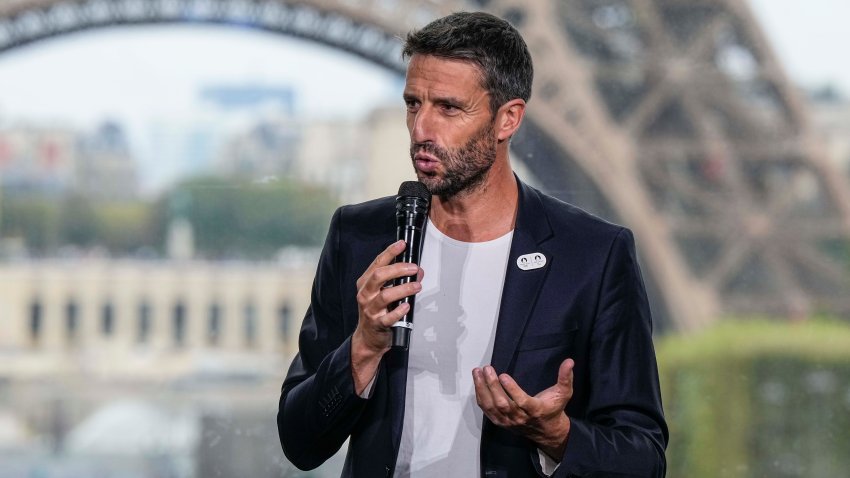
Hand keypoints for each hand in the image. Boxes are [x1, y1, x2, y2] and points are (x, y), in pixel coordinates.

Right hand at [351, 240, 421, 392]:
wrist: (368, 338)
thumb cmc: (378, 311)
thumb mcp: (385, 292)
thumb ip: (399, 280)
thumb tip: (418, 271)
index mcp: (365, 283)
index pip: (377, 263)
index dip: (390, 252)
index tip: (402, 245)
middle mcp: (365, 294)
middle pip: (379, 276)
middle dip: (398, 269)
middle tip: (414, 268)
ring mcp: (370, 309)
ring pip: (385, 295)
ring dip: (404, 289)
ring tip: (417, 286)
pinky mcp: (377, 324)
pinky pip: (388, 317)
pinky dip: (399, 311)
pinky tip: (408, 306)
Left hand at [472, 358, 573, 459]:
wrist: (547, 431)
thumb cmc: (554, 408)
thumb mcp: (563, 393)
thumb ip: (565, 378)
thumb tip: (569, 361)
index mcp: (535, 410)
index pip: (521, 402)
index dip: (511, 389)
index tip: (503, 375)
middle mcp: (519, 417)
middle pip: (502, 403)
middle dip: (492, 386)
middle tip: (487, 369)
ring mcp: (508, 421)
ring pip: (492, 407)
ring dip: (482, 389)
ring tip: (478, 372)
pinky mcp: (501, 422)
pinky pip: (487, 411)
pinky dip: (480, 397)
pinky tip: (478, 383)